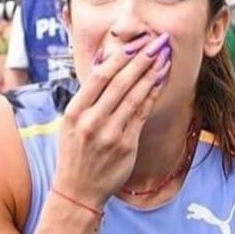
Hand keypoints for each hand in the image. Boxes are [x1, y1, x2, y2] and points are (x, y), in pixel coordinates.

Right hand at [51, 32, 171, 207]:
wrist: (78, 191)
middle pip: (120, 83)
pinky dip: (152, 95)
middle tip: (158, 42)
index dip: (119, 58)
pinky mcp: (126, 146)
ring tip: (164, 56)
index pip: (99, 78)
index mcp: (74, 113)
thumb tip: (105, 62)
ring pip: (134, 97)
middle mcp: (91, 122)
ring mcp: (110, 135)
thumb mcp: (70, 124)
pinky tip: (160, 80)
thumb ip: (87, 97)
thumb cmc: (75, 154)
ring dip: (151, 73)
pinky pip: (142, 114)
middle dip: (142, 59)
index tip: (134, 44)